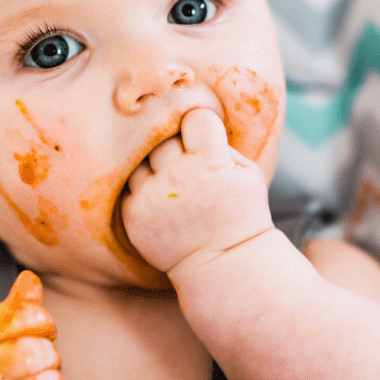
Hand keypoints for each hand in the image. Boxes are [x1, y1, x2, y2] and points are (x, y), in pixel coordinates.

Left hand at [121, 108, 272, 274]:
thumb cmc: (239, 212)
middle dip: (177, 148)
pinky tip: (163, 204)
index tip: (206, 141)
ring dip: (156, 169)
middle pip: (164, 138)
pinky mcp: (133, 215)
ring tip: (175, 187)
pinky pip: (131, 186)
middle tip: (190, 168)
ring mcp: (151, 197)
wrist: (223, 263)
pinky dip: (144, 191)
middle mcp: (177, 177)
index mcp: (211, 163)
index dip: (202, 126)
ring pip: (143, 160)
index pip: (195, 117)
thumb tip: (192, 117)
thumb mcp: (247, 172)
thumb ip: (220, 142)